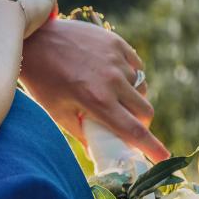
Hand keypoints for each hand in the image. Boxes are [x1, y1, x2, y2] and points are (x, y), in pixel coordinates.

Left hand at [19, 18, 168, 161]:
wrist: (34, 40)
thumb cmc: (43, 81)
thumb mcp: (58, 112)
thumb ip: (82, 134)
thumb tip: (97, 153)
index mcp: (97, 101)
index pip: (134, 130)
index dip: (152, 147)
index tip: (164, 158)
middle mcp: (112, 80)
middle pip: (145, 111)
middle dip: (140, 123)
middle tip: (126, 125)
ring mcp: (116, 59)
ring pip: (141, 88)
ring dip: (132, 98)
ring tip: (110, 96)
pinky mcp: (117, 44)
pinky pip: (136, 67)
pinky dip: (130, 77)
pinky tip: (112, 77)